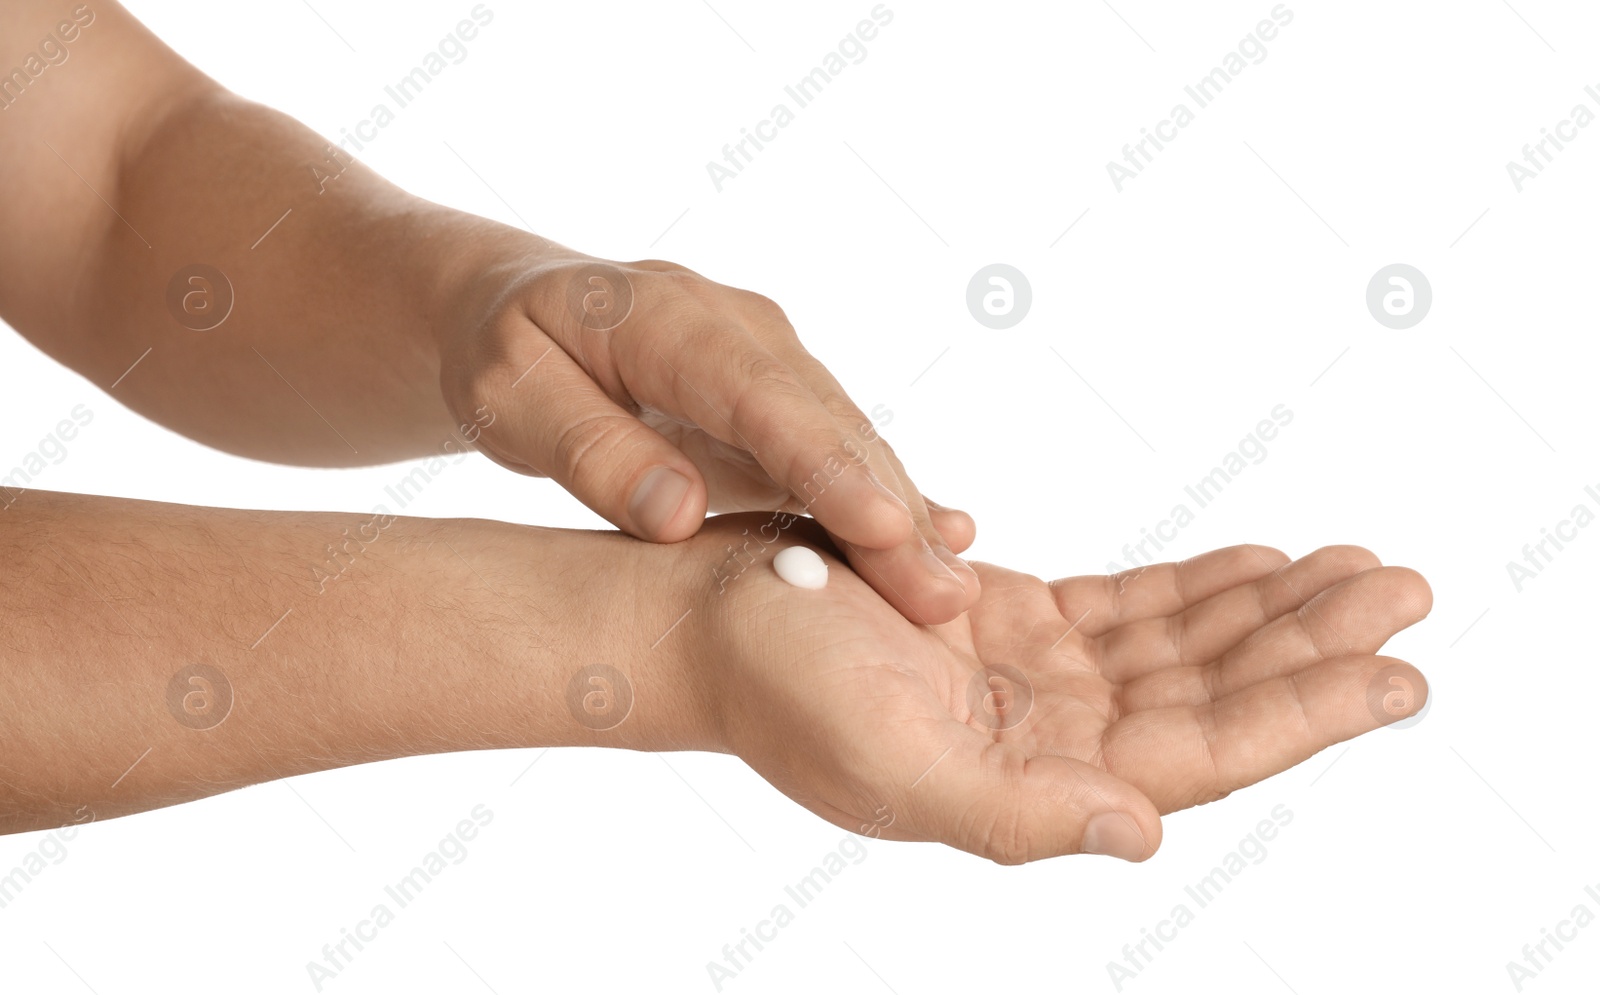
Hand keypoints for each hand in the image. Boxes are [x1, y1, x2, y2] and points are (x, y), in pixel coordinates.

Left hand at [438, 250, 978, 623]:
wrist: (529, 311)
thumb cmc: (510, 355)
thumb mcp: (510, 396)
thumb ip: (590, 449)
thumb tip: (676, 514)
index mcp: (670, 316)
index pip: (762, 397)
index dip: (826, 465)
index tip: (883, 526)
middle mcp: (742, 331)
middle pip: (829, 424)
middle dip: (892, 509)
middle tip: (942, 594)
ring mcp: (773, 363)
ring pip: (850, 443)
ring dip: (903, 517)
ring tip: (951, 592)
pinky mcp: (784, 401)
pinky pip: (840, 455)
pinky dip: (884, 504)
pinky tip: (940, 546)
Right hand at [683, 517, 1431, 862]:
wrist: (710, 621)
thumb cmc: (781, 688)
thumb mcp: (892, 762)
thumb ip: (1018, 813)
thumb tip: (1140, 834)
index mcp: (1033, 780)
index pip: (1200, 752)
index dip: (1302, 714)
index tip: (1394, 674)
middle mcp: (1052, 737)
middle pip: (1213, 691)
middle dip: (1310, 644)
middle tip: (1402, 589)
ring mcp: (1040, 678)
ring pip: (1183, 644)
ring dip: (1270, 609)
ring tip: (1355, 569)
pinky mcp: (1016, 619)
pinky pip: (1129, 605)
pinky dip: (1196, 585)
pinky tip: (1255, 564)